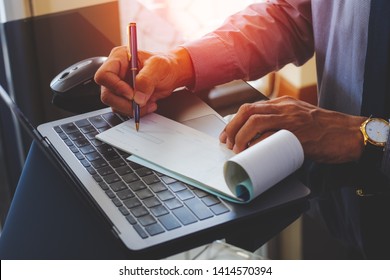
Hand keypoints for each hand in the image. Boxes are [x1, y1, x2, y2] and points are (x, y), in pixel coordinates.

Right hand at [94, 46, 193, 115]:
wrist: (172, 74)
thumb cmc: (165, 65)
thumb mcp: (159, 66)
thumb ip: (147, 79)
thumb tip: (137, 97)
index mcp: (119, 58)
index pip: (104, 75)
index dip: (115, 87)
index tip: (131, 94)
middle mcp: (116, 72)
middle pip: (107, 93)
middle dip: (124, 103)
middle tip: (141, 103)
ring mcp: (119, 86)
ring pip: (114, 104)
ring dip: (131, 108)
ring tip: (148, 104)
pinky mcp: (124, 97)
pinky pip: (123, 109)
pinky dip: (136, 111)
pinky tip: (148, 105)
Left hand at [219, 96, 365, 163]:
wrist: (349, 134)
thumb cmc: (325, 130)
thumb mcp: (300, 119)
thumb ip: (282, 124)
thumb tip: (261, 141)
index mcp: (283, 103)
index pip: (251, 107)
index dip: (234, 121)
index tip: (227, 134)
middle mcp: (284, 107)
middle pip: (247, 111)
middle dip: (232, 127)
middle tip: (226, 142)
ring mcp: (291, 118)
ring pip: (254, 120)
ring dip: (240, 135)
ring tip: (236, 148)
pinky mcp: (297, 133)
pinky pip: (270, 135)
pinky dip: (256, 143)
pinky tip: (250, 151)